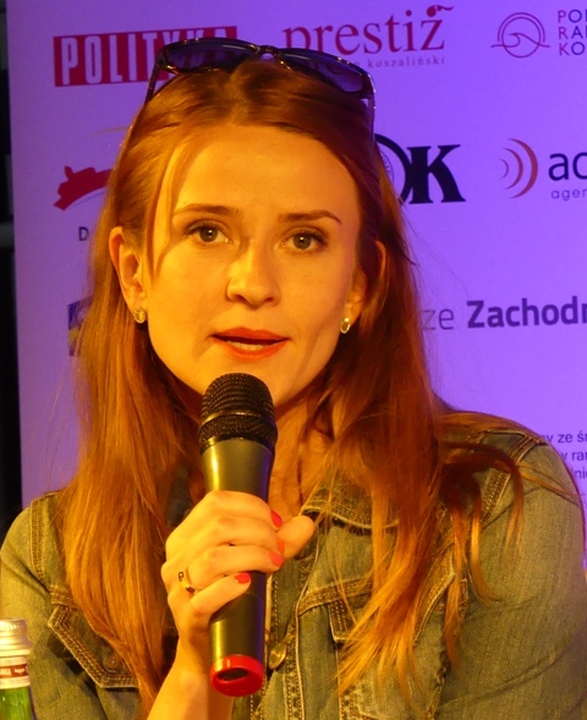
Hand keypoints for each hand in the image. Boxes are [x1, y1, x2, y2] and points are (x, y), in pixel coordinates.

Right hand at [161, 490, 313, 675]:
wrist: (210, 648)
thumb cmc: (232, 595)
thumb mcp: (255, 561)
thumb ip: (280, 541)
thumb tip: (307, 523)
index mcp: (185, 535)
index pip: (214, 501)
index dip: (251, 506)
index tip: (276, 522)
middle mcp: (175, 558)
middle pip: (218, 526)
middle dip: (258, 531)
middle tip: (278, 548)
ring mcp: (177, 588)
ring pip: (213, 557)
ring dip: (252, 555)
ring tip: (273, 564)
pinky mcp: (186, 618)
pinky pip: (205, 597)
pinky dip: (230, 586)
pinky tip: (249, 583)